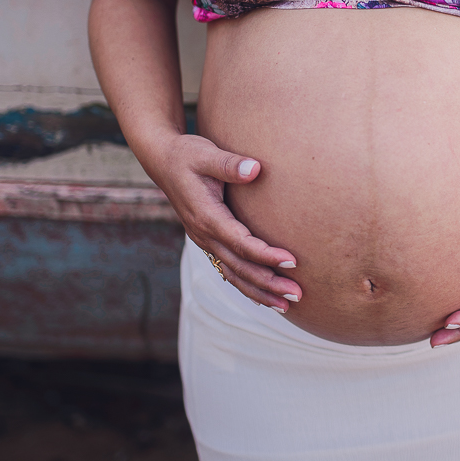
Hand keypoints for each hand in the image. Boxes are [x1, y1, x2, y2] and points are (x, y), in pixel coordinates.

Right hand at [148, 133, 301, 311]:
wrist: (162, 161)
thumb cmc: (187, 155)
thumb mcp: (206, 154)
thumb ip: (229, 164)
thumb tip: (255, 169)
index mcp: (206, 217)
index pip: (240, 243)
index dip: (265, 254)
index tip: (292, 261)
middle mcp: (204, 235)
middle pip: (239, 267)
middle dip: (268, 283)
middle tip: (297, 294)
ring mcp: (205, 241)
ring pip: (233, 274)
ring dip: (260, 292)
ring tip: (287, 306)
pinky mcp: (209, 241)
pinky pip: (228, 270)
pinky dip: (247, 285)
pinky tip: (265, 297)